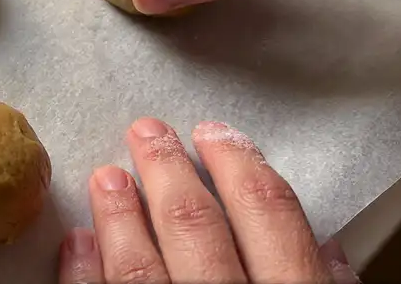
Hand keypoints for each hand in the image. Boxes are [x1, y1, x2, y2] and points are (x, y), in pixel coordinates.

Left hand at [58, 118, 357, 283]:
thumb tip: (323, 243)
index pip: (269, 216)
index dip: (241, 166)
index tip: (216, 133)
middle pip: (196, 229)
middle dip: (168, 172)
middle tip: (146, 130)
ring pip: (140, 268)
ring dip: (119, 216)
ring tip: (106, 176)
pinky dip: (85, 273)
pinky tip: (77, 242)